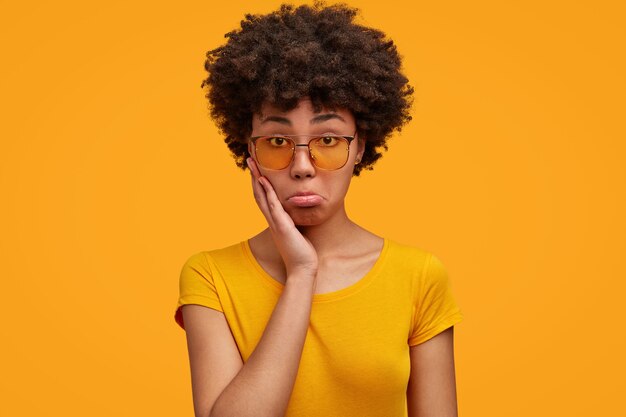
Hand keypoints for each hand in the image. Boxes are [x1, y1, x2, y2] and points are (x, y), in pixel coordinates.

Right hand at [247, 157, 317, 279]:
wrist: (302, 269)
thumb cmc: (302, 253)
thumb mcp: (297, 233)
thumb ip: (294, 222)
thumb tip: (298, 211)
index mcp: (275, 221)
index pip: (264, 198)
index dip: (259, 182)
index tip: (257, 167)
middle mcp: (272, 221)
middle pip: (258, 194)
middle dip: (254, 176)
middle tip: (249, 160)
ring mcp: (275, 224)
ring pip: (262, 197)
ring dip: (257, 179)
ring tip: (253, 164)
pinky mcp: (282, 227)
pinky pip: (273, 207)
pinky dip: (268, 193)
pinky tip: (265, 181)